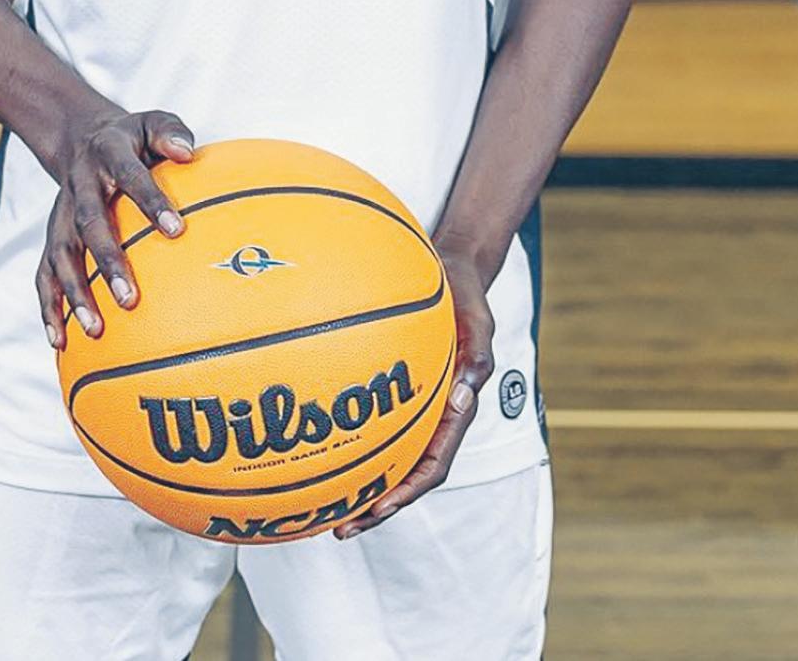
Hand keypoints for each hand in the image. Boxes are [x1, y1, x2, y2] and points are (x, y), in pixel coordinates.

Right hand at [35, 106, 195, 350]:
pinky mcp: (52, 236)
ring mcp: (61, 214)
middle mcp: (80, 186)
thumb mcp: (153, 121)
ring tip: (95, 329)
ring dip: (75, 294)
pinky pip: (44, 274)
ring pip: (61, 255)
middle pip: (89, 225)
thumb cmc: (134, 139)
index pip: (130, 177)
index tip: (176, 230)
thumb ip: (171, 132)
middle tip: (130, 299)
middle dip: (107, 262)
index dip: (150, 201)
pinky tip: (61, 342)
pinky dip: (49, 307)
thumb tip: (188, 154)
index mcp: (108, 155)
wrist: (82, 138)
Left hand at [335, 236, 494, 538]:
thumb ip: (478, 355)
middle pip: (407, 475)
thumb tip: (463, 393)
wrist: (452, 270)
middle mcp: (434, 416)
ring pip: (389, 456)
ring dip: (362, 486)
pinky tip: (318, 447)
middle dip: (377, 507)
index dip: (408, 492)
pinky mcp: (398, 389)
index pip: (435, 464)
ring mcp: (416, 406)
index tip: (380, 509)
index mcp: (458, 409)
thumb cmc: (467, 296)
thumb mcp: (480, 319)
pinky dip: (352, 443)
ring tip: (323, 509)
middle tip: (341, 527)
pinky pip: (375, 423)